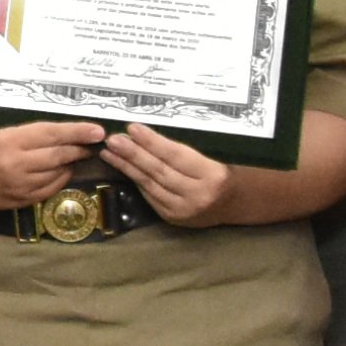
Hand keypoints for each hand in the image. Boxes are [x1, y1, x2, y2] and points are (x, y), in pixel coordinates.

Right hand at [0, 117, 106, 210]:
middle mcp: (16, 164)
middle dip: (80, 148)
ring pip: (58, 173)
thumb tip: (65, 131)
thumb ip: (29, 134)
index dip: (77, 132)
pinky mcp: (19, 201)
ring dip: (71, 163)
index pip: (52, 134)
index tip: (98, 129)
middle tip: (94, 141)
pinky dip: (60, 178)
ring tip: (78, 154)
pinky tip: (61, 170)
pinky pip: (49, 190)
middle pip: (59, 155)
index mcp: (8, 141)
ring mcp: (18, 186)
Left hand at [97, 122, 239, 227]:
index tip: (133, 128)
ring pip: (150, 184)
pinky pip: (149, 195)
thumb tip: (146, 134)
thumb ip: (184, 150)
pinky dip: (135, 180)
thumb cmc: (224, 172)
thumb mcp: (214, 157)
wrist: (236, 204)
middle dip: (133, 154)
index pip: (177, 156)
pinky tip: (122, 167)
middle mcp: (198, 195)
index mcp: (213, 175)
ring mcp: (184, 210)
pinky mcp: (173, 218)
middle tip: (113, 139)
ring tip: (109, 151)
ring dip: (127, 167)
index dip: (153, 142)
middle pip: (160, 171)